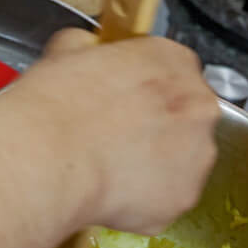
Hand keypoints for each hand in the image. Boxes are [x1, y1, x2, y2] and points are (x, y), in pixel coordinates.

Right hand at [0, 29, 219, 234]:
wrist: (49, 159)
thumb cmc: (56, 106)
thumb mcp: (67, 51)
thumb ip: (91, 49)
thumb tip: (85, 50)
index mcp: (174, 61)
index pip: (175, 69)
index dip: (148, 87)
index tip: (129, 99)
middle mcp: (199, 106)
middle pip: (187, 115)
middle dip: (159, 127)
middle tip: (118, 138)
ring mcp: (199, 155)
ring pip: (185, 160)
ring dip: (158, 164)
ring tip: (114, 168)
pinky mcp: (186, 196)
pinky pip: (171, 197)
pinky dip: (148, 199)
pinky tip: (115, 193)